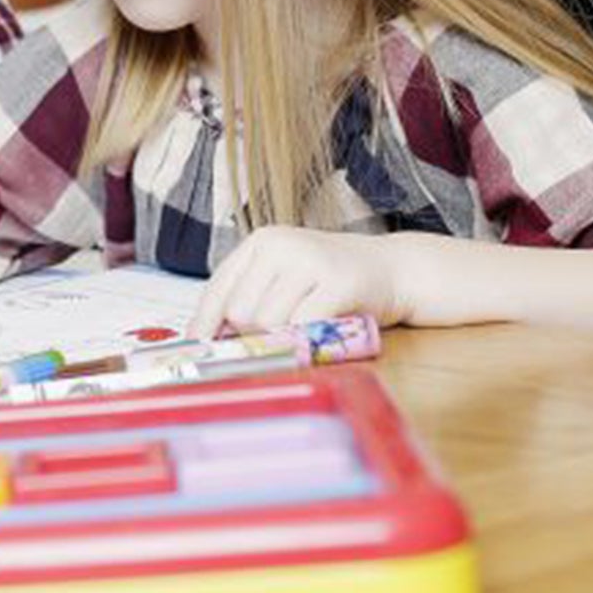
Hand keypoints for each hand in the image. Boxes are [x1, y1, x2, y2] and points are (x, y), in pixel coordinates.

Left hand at [189, 225, 407, 339]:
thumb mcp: (287, 278)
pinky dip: (307, 340)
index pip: (218, 288)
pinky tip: (320, 333)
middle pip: (240, 311)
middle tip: (284, 333)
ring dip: (284, 338)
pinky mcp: (338, 283)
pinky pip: (303, 326)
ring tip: (307, 327)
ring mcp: (309, 261)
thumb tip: (210, 337)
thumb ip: (252, 297)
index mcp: (261, 242)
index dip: (204, 323)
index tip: (196, 350)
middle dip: (254, 334)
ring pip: (267, 322)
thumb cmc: (334, 280)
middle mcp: (280, 245)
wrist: (396, 269)